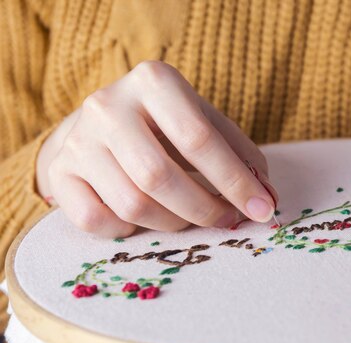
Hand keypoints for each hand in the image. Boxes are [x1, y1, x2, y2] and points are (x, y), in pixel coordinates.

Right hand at [37, 61, 276, 237]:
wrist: (106, 122)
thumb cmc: (169, 126)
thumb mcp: (207, 124)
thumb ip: (241, 158)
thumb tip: (267, 200)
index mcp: (153, 81)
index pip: (198, 139)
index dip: (235, 182)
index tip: (263, 210)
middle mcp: (108, 105)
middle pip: (159, 177)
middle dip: (204, 210)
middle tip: (228, 220)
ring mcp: (78, 140)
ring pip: (132, 204)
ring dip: (173, 223)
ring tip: (191, 216)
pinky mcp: (60, 173)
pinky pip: (97, 222)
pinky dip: (130, 231)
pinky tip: (147, 218)